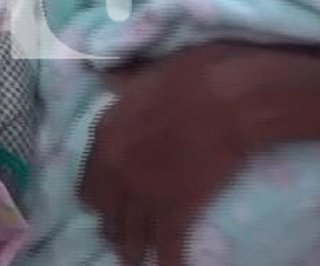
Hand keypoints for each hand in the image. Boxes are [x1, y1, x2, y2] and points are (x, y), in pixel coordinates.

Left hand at [78, 43, 261, 265]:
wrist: (229, 97)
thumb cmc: (194, 75)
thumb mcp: (148, 72)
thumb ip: (123, 83)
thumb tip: (104, 76)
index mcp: (105, 134)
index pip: (89, 181)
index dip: (99, 194)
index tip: (104, 205)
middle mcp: (115, 169)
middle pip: (107, 213)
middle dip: (115, 225)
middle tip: (123, 235)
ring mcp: (143, 194)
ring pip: (129, 237)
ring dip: (132, 250)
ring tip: (135, 261)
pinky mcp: (174, 212)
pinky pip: (165, 250)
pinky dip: (168, 263)